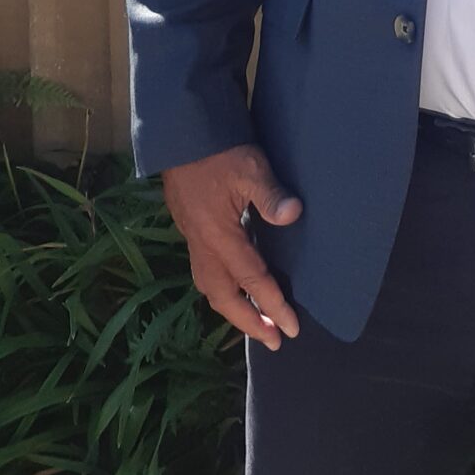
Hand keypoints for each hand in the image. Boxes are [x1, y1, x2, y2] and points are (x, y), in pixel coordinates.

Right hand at [161, 143, 303, 348]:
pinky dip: (222, 291)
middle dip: (249, 322)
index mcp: (219, 236)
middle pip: (224, 297)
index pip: (251, 280)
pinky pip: (205, 273)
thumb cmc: (219, 150)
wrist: (181, 135)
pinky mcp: (190, 231)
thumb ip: (271, 195)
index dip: (273, 305)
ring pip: (211, 288)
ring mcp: (194, 239)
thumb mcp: (251, 168)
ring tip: (256, 323)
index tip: (291, 328)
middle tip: (274, 340)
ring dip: (233, 310)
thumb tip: (293, 215)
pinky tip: (235, 288)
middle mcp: (203, 245)